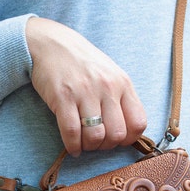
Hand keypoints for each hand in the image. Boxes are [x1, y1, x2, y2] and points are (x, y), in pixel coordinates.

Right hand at [26, 17, 146, 156]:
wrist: (52, 44)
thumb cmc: (82, 64)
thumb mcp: (110, 75)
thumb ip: (120, 100)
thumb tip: (125, 133)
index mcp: (123, 84)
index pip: (138, 123)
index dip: (128, 139)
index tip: (116, 140)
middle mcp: (107, 88)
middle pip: (117, 135)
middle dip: (106, 146)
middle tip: (96, 142)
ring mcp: (85, 92)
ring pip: (95, 136)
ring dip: (89, 147)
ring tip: (83, 143)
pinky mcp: (63, 97)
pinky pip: (72, 131)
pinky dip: (72, 146)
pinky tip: (72, 147)